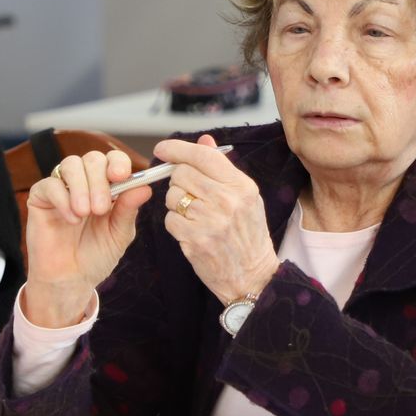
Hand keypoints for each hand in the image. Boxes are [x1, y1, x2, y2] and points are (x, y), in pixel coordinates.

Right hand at [22, 147, 151, 326]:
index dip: (118, 163)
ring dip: (81, 187)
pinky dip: (62, 199)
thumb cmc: (95, 256)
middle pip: (92, 159)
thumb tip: (145, 187)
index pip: (113, 160)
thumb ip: (129, 209)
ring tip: (85, 213)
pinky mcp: (40, 197)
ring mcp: (62, 187)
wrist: (70, 280)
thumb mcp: (119, 234)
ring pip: (70, 165)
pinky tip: (71, 219)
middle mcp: (84, 182)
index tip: (121, 177)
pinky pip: (50, 184)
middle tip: (100, 209)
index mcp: (107, 187)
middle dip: (99, 181)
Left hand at [153, 135, 277, 305]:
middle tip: (189, 194)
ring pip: (172, 196)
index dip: (177, 148)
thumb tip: (204, 140)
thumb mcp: (244, 197)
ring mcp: (211, 221)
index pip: (202, 155)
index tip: (163, 149)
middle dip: (178, 182)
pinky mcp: (196, 240)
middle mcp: (227, 200)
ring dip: (176, 204)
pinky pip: (170, 220)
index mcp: (241, 185)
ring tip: (195, 215)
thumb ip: (222, 168)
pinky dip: (176, 224)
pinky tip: (192, 231)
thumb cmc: (247, 233)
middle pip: (181, 174)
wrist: (253, 275)